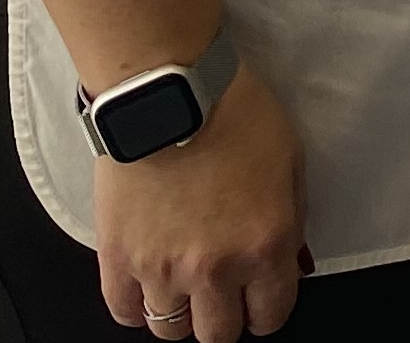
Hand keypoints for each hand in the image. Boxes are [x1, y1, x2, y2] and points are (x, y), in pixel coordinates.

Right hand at [97, 68, 305, 339]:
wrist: (171, 91)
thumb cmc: (235, 112)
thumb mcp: (291, 161)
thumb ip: (291, 221)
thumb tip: (290, 262)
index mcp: (265, 246)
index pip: (270, 316)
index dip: (266, 309)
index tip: (258, 298)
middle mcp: (216, 270)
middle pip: (218, 334)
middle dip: (225, 315)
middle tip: (221, 291)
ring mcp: (162, 269)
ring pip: (170, 330)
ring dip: (180, 312)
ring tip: (181, 285)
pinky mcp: (118, 259)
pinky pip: (124, 312)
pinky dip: (136, 305)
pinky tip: (146, 284)